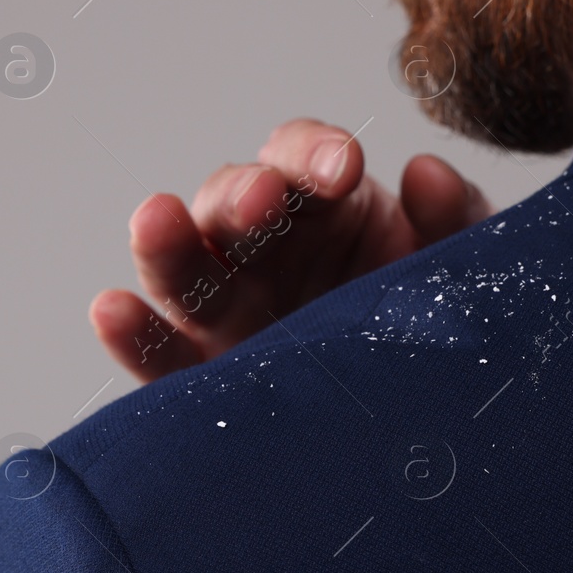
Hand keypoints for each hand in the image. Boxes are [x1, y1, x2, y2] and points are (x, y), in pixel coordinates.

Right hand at [89, 118, 492, 381]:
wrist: (433, 419)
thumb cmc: (437, 326)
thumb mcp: (461, 270)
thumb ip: (454, 220)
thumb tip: (427, 173)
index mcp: (324, 205)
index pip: (299, 157)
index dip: (312, 154)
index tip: (345, 167)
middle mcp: (265, 247)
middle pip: (233, 203)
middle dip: (245, 194)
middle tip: (265, 199)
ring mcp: (228, 311)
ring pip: (183, 267)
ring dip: (168, 241)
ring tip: (157, 218)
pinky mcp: (204, 376)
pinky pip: (160, 357)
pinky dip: (131, 335)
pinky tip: (111, 311)